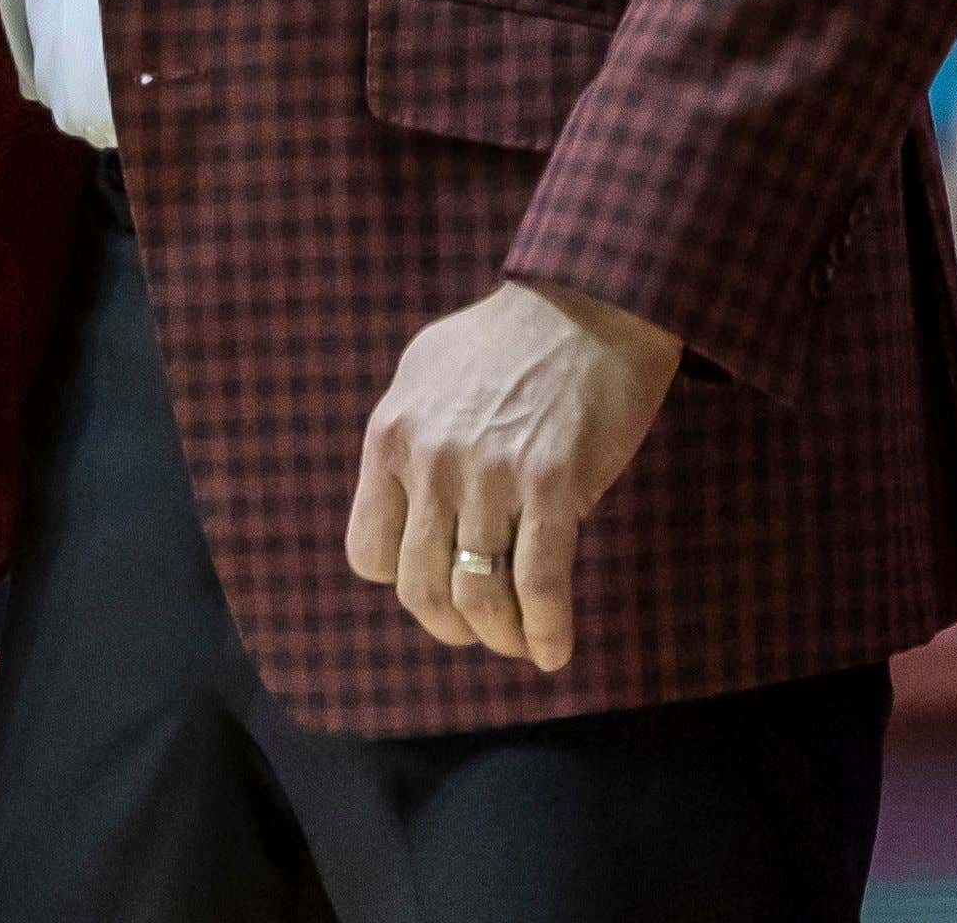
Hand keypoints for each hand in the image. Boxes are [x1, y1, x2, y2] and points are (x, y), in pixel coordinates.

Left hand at [343, 275, 680, 669]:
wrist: (588, 304)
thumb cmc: (506, 340)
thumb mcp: (423, 375)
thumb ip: (407, 440)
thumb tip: (402, 502)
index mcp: (390, 437)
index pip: (368, 552)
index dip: (402, 579)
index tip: (435, 579)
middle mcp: (430, 462)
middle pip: (420, 587)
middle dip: (450, 625)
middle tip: (479, 630)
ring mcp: (490, 476)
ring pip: (477, 595)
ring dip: (499, 636)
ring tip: (519, 644)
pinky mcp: (553, 485)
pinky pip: (538, 584)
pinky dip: (546, 631)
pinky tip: (554, 651)